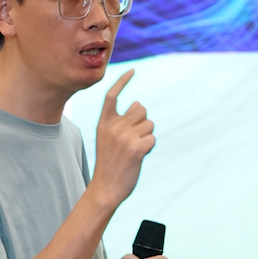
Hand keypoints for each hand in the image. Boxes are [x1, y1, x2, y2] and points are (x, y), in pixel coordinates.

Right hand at [90, 70, 154, 207]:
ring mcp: (125, 137)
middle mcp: (114, 126)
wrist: (105, 188)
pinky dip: (150, 146)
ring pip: (149, 123)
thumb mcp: (107, 139)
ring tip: (135, 150)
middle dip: (143, 122)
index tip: (133, 70)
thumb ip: (120, 121)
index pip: (112, 95)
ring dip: (147, 135)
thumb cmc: (110, 163)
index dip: (122, 81)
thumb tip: (138, 104)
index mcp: (104, 123)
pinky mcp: (137, 148)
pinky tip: (140, 156)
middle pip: (141, 109)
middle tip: (134, 139)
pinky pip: (153, 138)